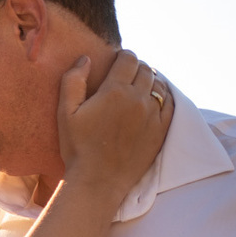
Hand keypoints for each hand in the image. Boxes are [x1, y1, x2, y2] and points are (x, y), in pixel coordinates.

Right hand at [57, 49, 173, 204]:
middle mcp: (138, 99)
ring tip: (140, 87)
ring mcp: (153, 115)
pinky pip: (170, 104)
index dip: (123, 56)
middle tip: (127, 74)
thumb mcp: (65, 113)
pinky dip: (163, 97)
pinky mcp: (161, 130)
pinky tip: (154, 101)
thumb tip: (85, 59)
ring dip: (150, 81)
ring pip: (159, 85)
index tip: (118, 60)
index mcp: (114, 91)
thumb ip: (73, 81)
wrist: (98, 181)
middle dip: (137, 67)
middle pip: (146, 69)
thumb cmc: (77, 147)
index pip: (128, 59)